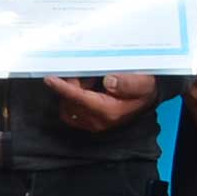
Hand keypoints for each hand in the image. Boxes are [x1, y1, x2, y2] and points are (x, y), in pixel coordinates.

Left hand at [45, 72, 159, 132]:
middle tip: (80, 71)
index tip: (50, 79)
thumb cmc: (143, 88)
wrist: (146, 98)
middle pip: (69, 103)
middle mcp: (97, 121)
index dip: (64, 88)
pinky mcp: (87, 123)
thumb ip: (127, 82)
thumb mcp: (142, 82)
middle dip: (69, 86)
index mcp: (109, 111)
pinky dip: (71, 99)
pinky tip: (83, 89)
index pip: (80, 99)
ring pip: (67, 108)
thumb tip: (109, 81)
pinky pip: (70, 112)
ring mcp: (91, 124)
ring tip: (86, 80)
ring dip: (70, 92)